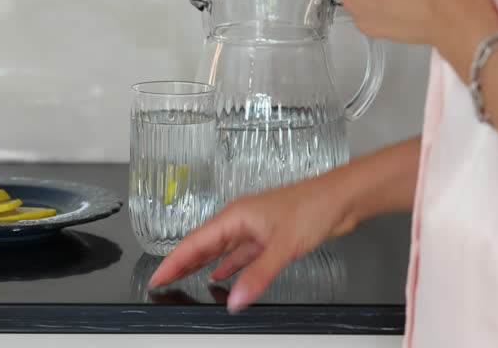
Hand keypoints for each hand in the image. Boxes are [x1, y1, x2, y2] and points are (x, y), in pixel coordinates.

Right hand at [148, 178, 355, 312]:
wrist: (340, 198)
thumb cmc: (312, 206)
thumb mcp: (283, 245)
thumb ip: (258, 275)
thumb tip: (236, 300)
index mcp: (235, 216)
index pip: (195, 242)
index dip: (173, 260)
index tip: (158, 276)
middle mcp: (240, 220)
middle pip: (202, 245)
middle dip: (181, 263)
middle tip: (162, 281)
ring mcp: (253, 228)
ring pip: (219, 250)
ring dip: (202, 264)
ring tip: (183, 279)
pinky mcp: (267, 236)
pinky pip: (239, 254)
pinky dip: (228, 265)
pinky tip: (221, 275)